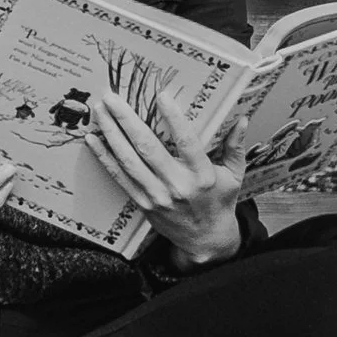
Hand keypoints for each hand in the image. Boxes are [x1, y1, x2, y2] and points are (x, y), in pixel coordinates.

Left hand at [82, 86, 244, 264]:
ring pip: (129, 160)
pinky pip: (120, 177)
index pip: (187, 142)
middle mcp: (177, 185)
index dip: (174, 118)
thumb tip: (242, 120)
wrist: (205, 240)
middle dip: (127, 120)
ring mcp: (157, 195)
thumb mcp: (234, 175)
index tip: (161, 96)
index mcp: (202, 175)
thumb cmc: (219, 203)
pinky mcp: (143, 203)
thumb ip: (236, 146)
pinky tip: (93, 141)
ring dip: (111, 134)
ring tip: (100, 112)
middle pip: (148, 148)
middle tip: (112, 98)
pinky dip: (104, 158)